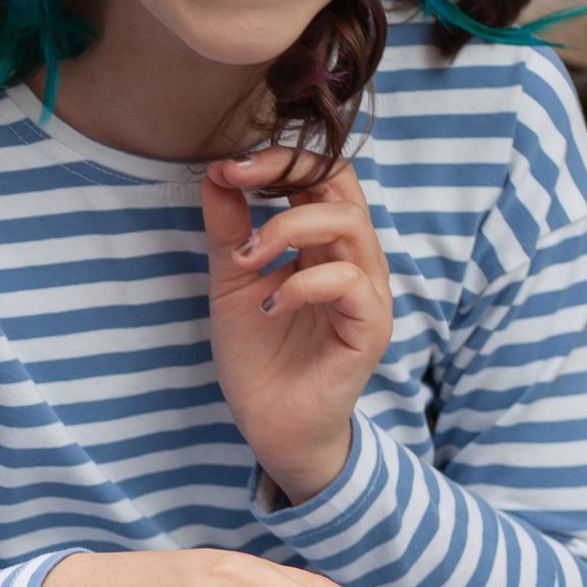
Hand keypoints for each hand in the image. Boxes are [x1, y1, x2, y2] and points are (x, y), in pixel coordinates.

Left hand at [202, 152, 393, 505]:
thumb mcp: (232, 283)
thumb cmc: (258, 357)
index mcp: (323, 243)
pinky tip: (268, 308)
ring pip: (348, 224)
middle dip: (287, 171)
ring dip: (286, 229)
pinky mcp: (370, 327)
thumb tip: (215, 173)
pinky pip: (350, 282)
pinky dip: (303, 285)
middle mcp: (353, 258)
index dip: (277, 160)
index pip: (319, 176)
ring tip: (245, 260)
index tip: (226, 167)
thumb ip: (228, 230)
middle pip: (342, 184)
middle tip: (236, 180)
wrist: (270, 426)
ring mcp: (368, 291)